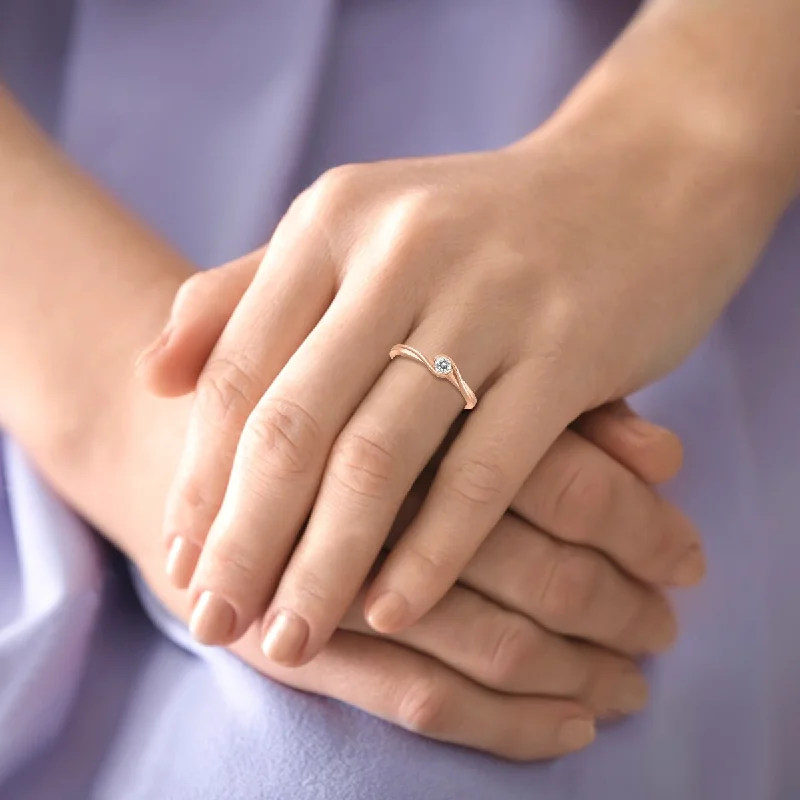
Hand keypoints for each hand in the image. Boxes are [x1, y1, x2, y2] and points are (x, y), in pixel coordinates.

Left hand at [139, 261, 689, 758]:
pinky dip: (431, 552)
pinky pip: (483, 473)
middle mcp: (399, 250)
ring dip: (325, 567)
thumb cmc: (477, 228)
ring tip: (289, 642)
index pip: (238, 373)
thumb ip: (246, 295)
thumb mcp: (355, 233)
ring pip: (380, 460)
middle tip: (213, 623)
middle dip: (244, 541)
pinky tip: (393, 613)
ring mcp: (489, 299)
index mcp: (332, 220)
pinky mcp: (568, 349)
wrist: (638, 184)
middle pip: (293, 426)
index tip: (179, 558)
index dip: (199, 477)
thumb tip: (151, 375)